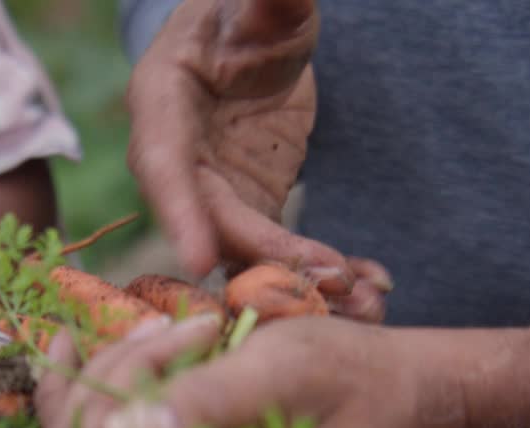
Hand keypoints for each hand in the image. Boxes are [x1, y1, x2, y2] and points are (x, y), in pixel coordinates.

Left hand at [35, 314, 465, 427]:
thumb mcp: (280, 376)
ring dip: (97, 375)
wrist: (398, 402)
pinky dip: (81, 389)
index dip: (117, 388)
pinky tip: (71, 343)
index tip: (180, 333)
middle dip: (111, 375)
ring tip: (151, 327)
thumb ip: (206, 407)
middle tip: (170, 327)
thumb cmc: (350, 383)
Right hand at [126, 0, 391, 321]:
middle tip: (322, 281)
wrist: (251, 43)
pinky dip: (317, 272)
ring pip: (243, 251)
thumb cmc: (244, 13)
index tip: (202, 257)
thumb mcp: (262, 2)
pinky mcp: (249, 211)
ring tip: (359, 297)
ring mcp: (213, 193)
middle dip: (263, 258)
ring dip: (296, 281)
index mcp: (162, 102)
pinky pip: (276, 253)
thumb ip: (269, 2)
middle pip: (211, 221)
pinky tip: (367, 288)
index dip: (180, 213)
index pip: (164, 163)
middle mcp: (178, 160)